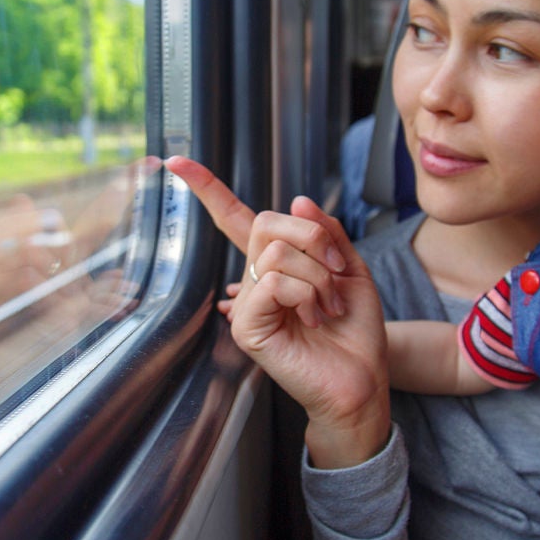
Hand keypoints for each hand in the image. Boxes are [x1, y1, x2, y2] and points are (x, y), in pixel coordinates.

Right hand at [167, 156, 391, 467]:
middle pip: (264, 221)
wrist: (362, 378)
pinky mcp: (247, 326)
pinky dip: (306, 293)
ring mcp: (247, 303)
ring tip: (329, 305)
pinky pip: (272, 281)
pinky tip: (315, 317)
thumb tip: (298, 201)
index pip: (234, 218)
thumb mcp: (351, 268)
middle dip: (313, 237)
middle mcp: (254, 279)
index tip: (177, 161)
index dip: (207, 188)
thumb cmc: (356, 330)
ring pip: (274, 251)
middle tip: (337, 270)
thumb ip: (326, 232)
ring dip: (318, 275)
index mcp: (275, 263)